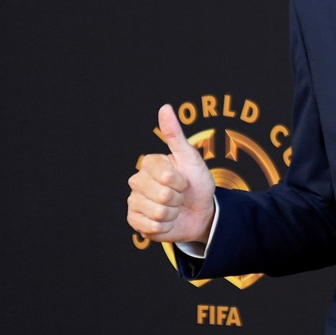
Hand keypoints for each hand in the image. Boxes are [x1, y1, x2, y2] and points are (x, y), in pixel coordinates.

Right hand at [126, 104, 216, 243]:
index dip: (181, 181)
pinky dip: (165, 228)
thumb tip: (165, 107)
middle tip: (180, 196)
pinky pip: (151, 227)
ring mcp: (134, 202)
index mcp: (149, 164)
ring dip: (173, 214)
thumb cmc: (197, 183)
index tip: (184, 180)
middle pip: (162, 195)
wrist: (201, 211)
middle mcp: (137, 181)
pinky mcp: (135, 222)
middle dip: (178, 198)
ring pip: (157, 213)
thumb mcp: (190, 158)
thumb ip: (175, 135)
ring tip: (174, 208)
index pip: (166, 176)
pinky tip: (167, 221)